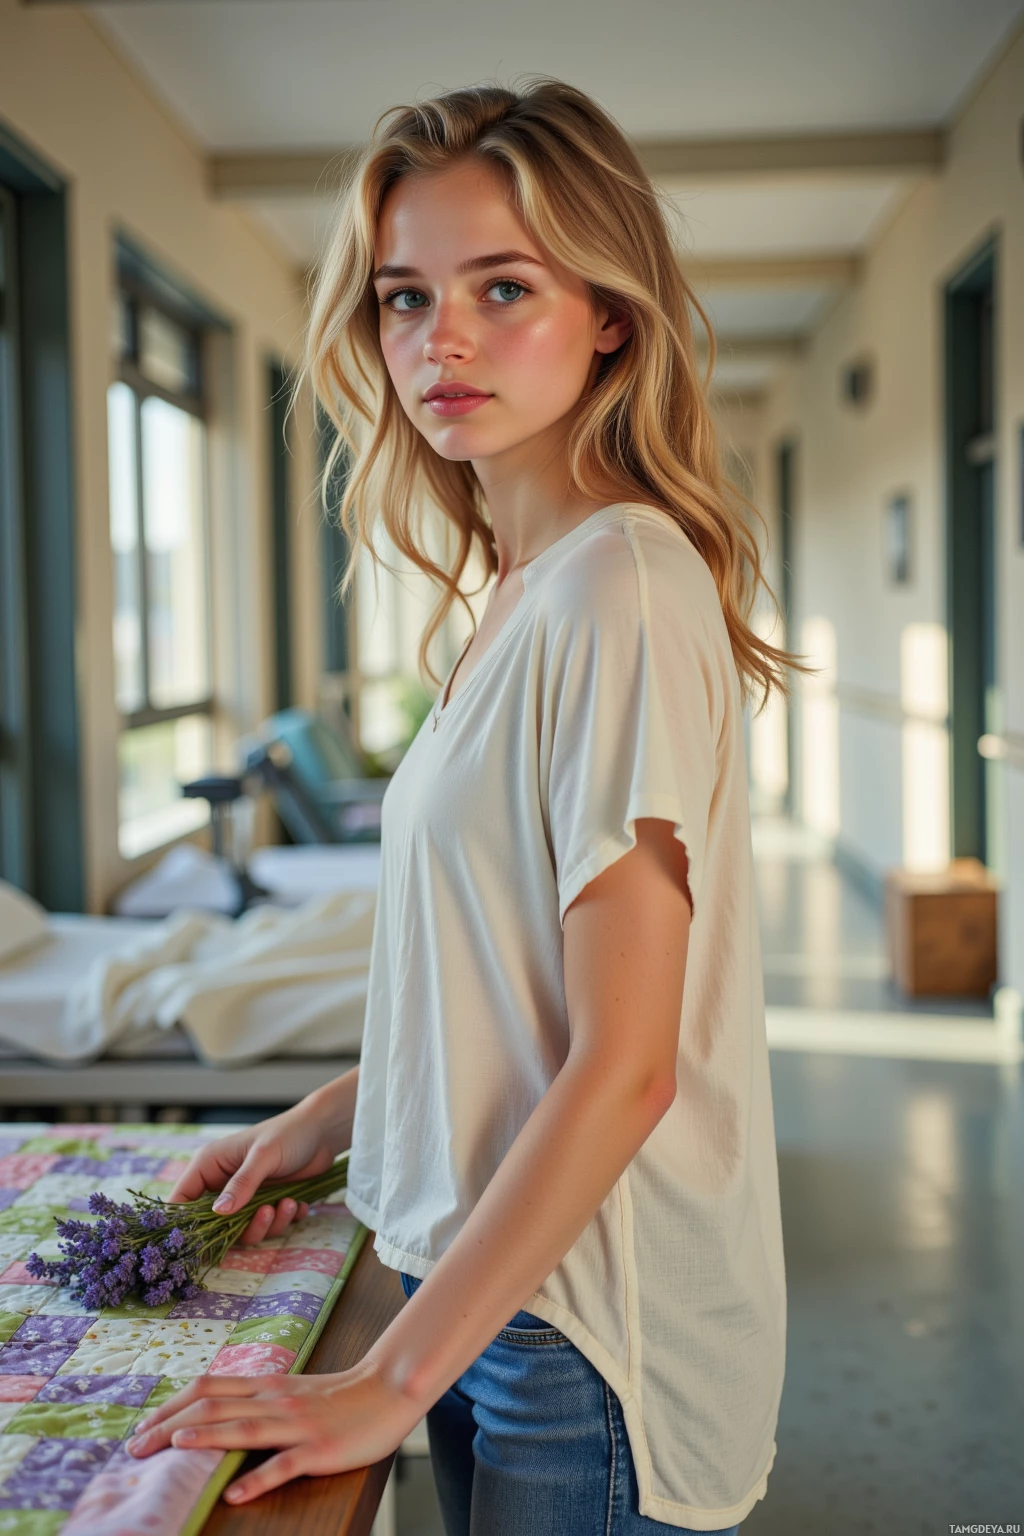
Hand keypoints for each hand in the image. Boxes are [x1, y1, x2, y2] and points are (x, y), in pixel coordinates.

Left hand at [124, 1362, 421, 1503]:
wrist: (388, 1391)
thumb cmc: (338, 1397)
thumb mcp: (291, 1391)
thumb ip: (257, 1398)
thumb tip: (214, 1411)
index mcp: (267, 1385)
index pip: (209, 1386)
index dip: (172, 1405)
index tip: (143, 1427)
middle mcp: (276, 1400)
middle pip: (215, 1405)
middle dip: (170, 1425)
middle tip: (136, 1449)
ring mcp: (296, 1425)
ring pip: (243, 1429)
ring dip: (205, 1438)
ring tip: (172, 1450)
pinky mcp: (317, 1450)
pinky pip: (282, 1465)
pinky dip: (256, 1480)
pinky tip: (234, 1494)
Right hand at [166, 1097, 338, 1245]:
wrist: (322, 1131)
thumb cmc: (288, 1134)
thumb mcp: (263, 1156)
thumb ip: (242, 1184)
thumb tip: (219, 1212)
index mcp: (210, 1165)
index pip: (182, 1199)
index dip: (184, 1223)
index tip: (197, 1242)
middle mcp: (224, 1184)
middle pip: (214, 1224)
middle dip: (240, 1226)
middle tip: (265, 1212)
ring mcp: (245, 1196)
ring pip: (243, 1230)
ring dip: (267, 1224)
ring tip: (286, 1204)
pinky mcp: (266, 1204)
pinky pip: (268, 1227)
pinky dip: (284, 1220)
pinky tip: (298, 1204)